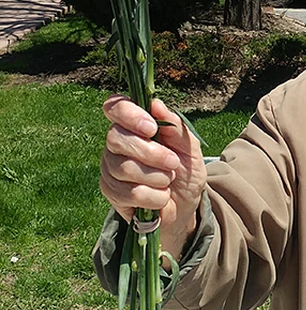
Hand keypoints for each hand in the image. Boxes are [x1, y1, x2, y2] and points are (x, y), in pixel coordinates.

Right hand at [100, 95, 207, 261]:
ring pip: (125, 167)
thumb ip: (175, 125)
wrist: (185, 205)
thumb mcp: (189, 146)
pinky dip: (155, 196)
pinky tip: (161, 196)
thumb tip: (156, 104)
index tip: (151, 128)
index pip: (114, 107)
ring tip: (168, 180)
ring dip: (157, 176)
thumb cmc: (184, 170)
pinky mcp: (111, 192)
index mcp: (133, 125)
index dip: (129, 114)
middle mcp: (116, 144)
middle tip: (173, 162)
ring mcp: (110, 168)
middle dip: (151, 152)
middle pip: (117, 138)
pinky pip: (131, 193)